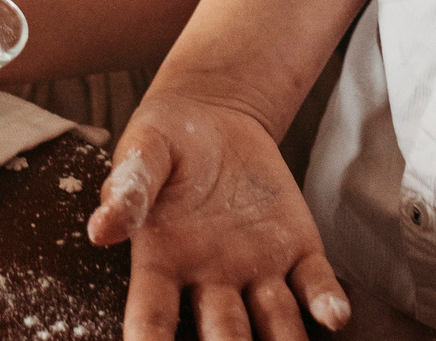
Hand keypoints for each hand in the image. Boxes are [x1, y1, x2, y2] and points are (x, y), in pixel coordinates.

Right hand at [87, 93, 348, 340]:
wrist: (212, 117)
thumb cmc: (164, 143)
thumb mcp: (143, 152)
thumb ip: (129, 188)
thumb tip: (101, 229)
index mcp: (161, 264)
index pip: (153, 319)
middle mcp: (210, 281)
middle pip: (222, 335)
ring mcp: (256, 270)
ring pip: (274, 323)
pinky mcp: (295, 249)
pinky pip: (313, 284)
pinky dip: (325, 302)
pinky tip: (334, 315)